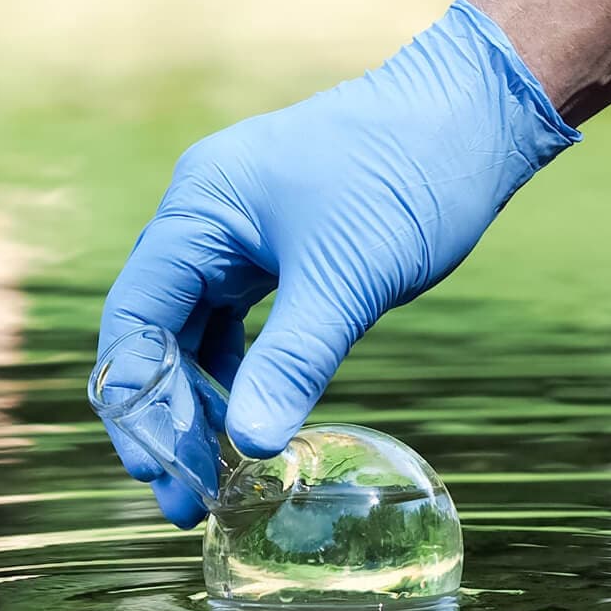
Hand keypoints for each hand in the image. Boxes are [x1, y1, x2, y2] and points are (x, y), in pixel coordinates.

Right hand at [99, 0, 578, 525]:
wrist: (476, 113)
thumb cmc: (408, 176)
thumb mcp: (348, 280)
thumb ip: (293, 361)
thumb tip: (250, 445)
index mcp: (200, 209)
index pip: (134, 317)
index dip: (137, 401)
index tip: (156, 474)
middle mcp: (205, 216)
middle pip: (153, 330)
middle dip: (164, 417)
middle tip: (181, 498)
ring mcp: (240, 230)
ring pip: (192, 330)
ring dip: (198, 401)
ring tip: (211, 476)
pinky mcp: (278, 245)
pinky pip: (233, 319)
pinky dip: (236, 372)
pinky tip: (247, 421)